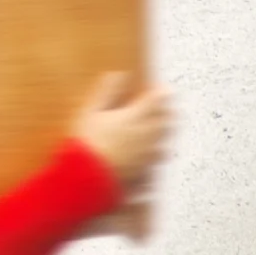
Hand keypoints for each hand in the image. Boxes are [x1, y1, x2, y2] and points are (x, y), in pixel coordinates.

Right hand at [74, 73, 171, 194]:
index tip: (163, 88)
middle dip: (169, 113)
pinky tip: (150, 157)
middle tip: (168, 108)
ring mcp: (148, 156)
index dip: (162, 92)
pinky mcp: (145, 173)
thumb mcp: (90, 112)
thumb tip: (118, 74)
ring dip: (165, 134)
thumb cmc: (86, 143)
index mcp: (136, 118)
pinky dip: (156, 157)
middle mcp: (148, 136)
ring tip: (162, 130)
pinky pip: (157, 164)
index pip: (158, 101)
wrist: (86, 180)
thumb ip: (106, 93)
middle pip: (168, 121)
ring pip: (165, 143)